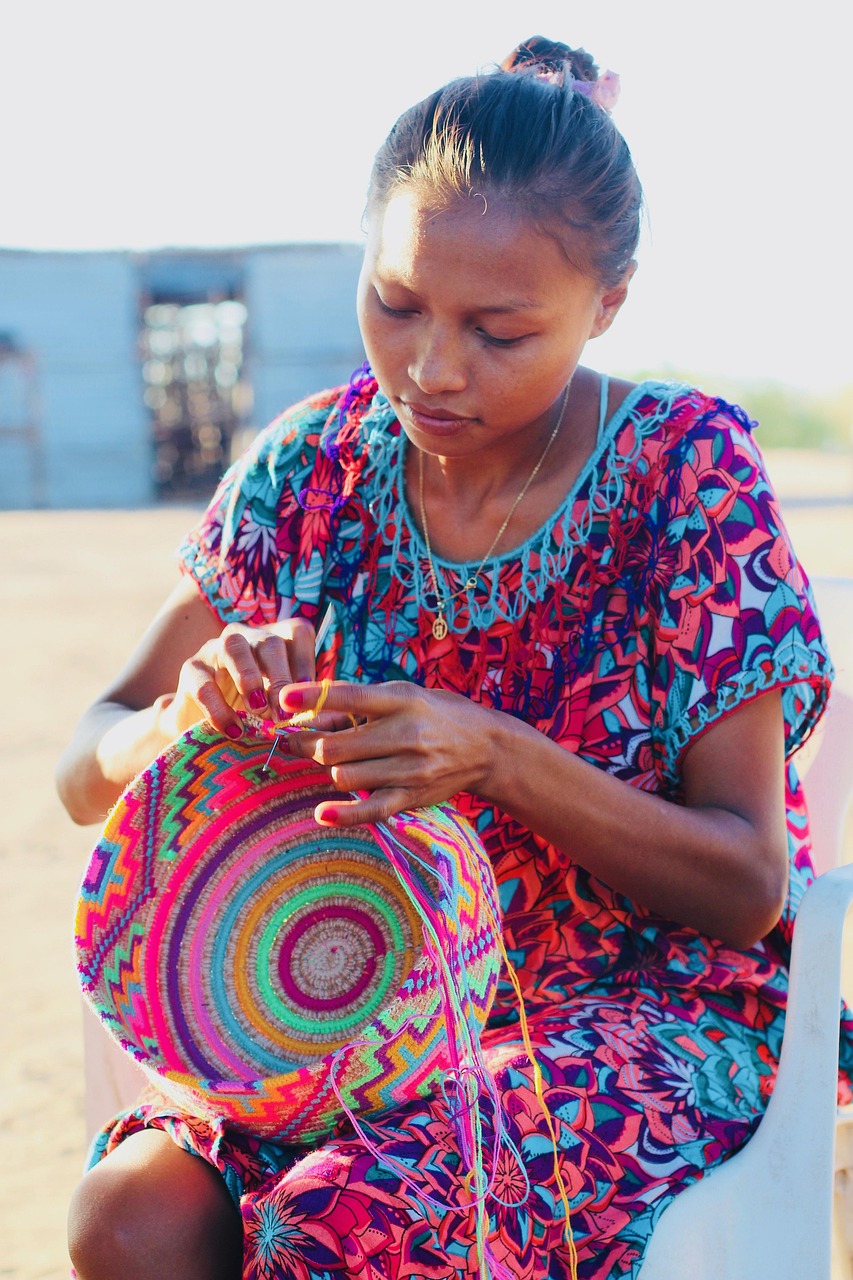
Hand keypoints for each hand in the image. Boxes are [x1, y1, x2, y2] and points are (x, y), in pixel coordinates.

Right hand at [157, 618, 317, 740]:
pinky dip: (219, 709)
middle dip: (280, 678)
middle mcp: (247, 637)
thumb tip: (318, 716)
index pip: (297, 633)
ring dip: (249, 680)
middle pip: (269, 642)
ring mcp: (216, 649)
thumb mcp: (277, 704)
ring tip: (258, 710)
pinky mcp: (191, 669)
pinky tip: (233, 730)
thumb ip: (295, 702)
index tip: (310, 693)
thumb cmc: (250, 711)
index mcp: (274, 640)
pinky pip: (203, 683)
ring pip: (234, 648)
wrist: (200, 722)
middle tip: (285, 713)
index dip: (306, 661)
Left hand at [278, 680, 503, 824]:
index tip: (283, 698)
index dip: (313, 698)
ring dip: (329, 769)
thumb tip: (311, 711)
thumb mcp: (405, 694)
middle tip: (296, 738)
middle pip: (336, 746)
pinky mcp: (412, 796)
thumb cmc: (437, 713)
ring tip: (331, 759)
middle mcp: (406, 734)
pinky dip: (344, 813)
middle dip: (308, 743)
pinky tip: (322, 813)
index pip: (352, 697)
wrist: (488, 747)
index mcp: (402, 700)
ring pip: (345, 776)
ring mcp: (409, 769)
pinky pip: (371, 810)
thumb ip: (362, 702)